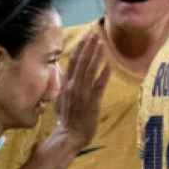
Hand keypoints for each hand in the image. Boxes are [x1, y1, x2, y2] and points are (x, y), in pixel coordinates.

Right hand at [56, 31, 110, 147]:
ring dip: (96, 56)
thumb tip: (61, 69)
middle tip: (95, 33)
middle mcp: (73, 87)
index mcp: (66, 84)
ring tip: (102, 43)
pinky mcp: (92, 103)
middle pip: (81, 63)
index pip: (73, 62)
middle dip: (88, 47)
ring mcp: (82, 94)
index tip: (85, 36)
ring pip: (90, 71)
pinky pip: (98, 86)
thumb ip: (62, 82)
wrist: (69, 135)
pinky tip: (108, 65)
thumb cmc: (66, 117)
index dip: (80, 48)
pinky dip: (103, 75)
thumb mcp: (60, 97)